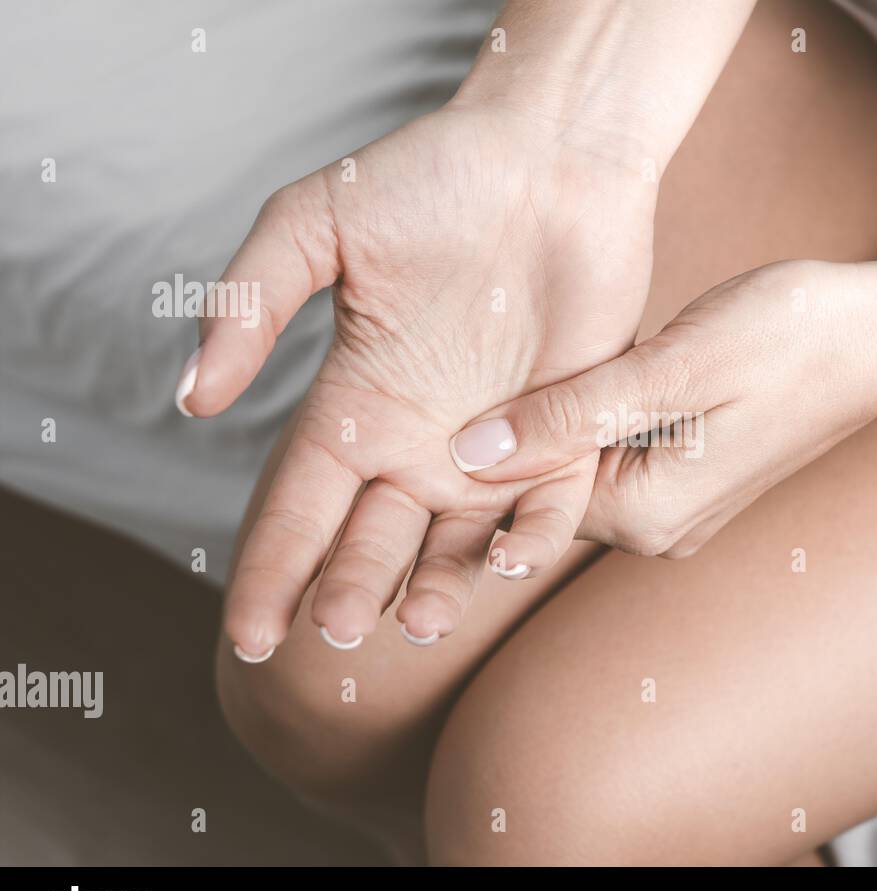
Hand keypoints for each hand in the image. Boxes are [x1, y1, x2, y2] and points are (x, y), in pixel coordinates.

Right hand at [181, 105, 655, 658]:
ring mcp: (497, 444)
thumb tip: (192, 398)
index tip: (247, 634)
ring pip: (459, 542)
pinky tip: (505, 563)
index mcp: (357, 403)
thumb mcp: (315, 225)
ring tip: (419, 623)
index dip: (270, 571)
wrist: (550, 155)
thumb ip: (249, 304)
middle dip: (352, 589)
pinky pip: (550, 506)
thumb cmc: (431, 176)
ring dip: (439, 587)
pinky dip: (530, 539)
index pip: (299, 506)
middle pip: (376, 539)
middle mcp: (421, 440)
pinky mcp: (570, 433)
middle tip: (339, 629)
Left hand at [450, 260, 876, 556]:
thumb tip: (467, 455)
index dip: (473, 448)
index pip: (523, 500)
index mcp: (648, 515)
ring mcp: (680, 507)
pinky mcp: (695, 475)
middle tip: (443, 366)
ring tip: (491, 357)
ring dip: (547, 421)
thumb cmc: (792, 337)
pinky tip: (568, 368)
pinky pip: (616, 452)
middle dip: (506, 436)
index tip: (414, 396)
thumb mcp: (671, 368)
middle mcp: (659, 528)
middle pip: (547, 490)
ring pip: (579, 466)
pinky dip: (588, 415)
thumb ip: (569, 416)